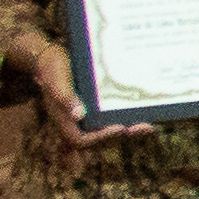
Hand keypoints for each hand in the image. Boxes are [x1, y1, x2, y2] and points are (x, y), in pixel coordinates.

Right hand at [19, 41, 155, 151]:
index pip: (81, 140)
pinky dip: (126, 117)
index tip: (119, 128)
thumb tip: (78, 115)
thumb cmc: (51, 68)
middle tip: (144, 127)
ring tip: (148, 125)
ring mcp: (86, 115)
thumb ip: (65, 98)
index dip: (100, 138)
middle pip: (100, 138)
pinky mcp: (94, 106)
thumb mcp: (56, 81)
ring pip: (108, 129)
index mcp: (64, 121)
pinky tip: (144, 112)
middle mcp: (76, 122)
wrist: (51, 57)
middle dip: (122, 135)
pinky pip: (111, 117)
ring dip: (128, 129)